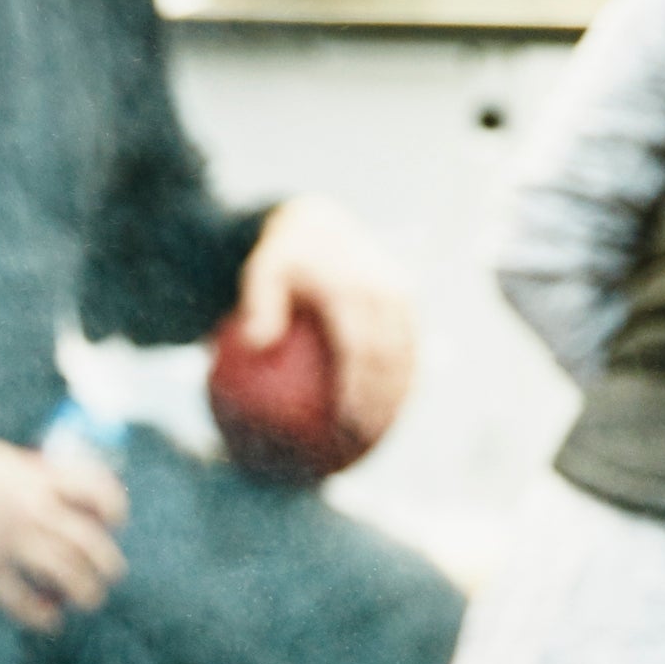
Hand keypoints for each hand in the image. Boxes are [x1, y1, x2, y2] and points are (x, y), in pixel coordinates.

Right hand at [0, 430, 127, 633]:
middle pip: (89, 542)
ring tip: (88, 598)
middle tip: (108, 573)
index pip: (96, 490)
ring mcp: (8, 539)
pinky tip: (50, 618)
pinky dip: (42, 615)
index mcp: (37, 476)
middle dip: (107, 563)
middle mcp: (30, 508)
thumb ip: (35, 477)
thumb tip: (61, 496)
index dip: (114, 508)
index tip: (114, 521)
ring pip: (66, 574)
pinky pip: (22, 600)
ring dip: (86, 592)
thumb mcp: (3, 460)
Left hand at [231, 194, 414, 447]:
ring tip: (376, 437)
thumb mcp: (260, 271)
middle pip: (390, 360)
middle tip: (361, 441)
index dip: (359, 390)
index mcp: (353, 286)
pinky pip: (406, 348)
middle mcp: (385, 289)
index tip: (345, 425)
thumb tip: (257, 344)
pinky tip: (382, 416)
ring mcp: (401, 294)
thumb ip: (260, 305)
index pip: (361, 349)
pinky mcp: (407, 301)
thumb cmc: (280, 258)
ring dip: (396, 400)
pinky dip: (397, 382)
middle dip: (382, 405)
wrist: (317, 222)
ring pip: (406, 357)